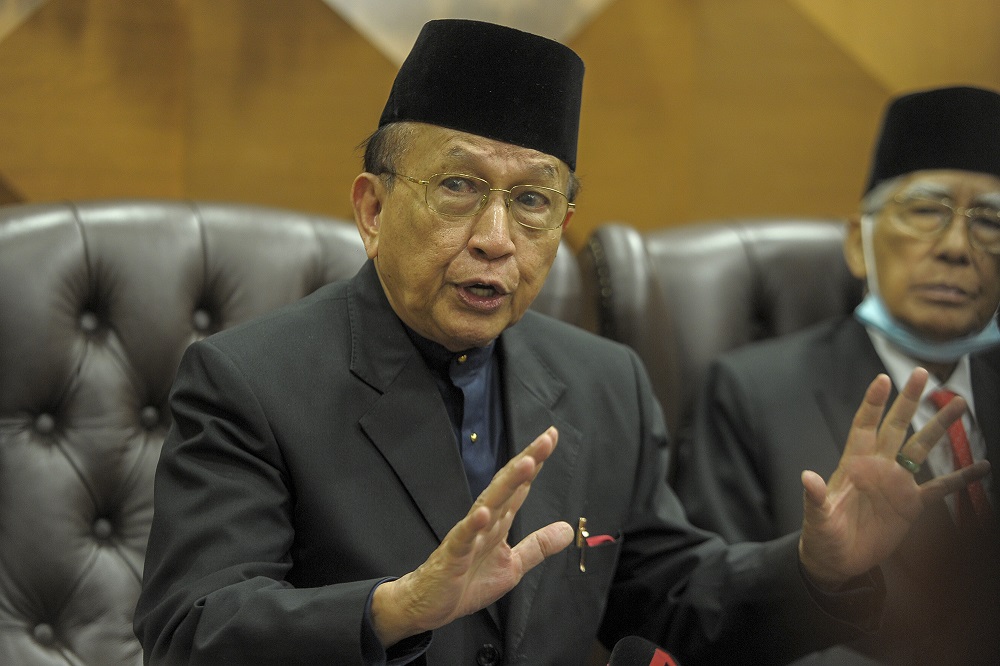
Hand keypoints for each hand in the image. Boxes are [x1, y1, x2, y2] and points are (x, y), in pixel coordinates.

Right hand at [371, 426, 574, 646]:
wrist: (430, 605)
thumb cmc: (467, 581)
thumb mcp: (513, 565)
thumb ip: (538, 546)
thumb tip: (566, 529)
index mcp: (499, 522)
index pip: (519, 487)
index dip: (536, 463)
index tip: (551, 436)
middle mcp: (485, 522)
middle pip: (507, 486)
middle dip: (527, 462)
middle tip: (546, 439)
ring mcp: (468, 536)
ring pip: (489, 503)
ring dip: (507, 483)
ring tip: (526, 464)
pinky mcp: (452, 555)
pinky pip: (463, 538)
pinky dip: (472, 525)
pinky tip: (483, 513)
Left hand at [798, 368, 990, 587]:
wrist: (837, 560)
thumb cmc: (821, 536)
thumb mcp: (817, 518)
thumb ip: (815, 497)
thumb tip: (807, 477)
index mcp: (853, 464)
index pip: (864, 425)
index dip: (872, 403)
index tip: (883, 379)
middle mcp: (878, 467)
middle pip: (896, 426)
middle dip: (909, 401)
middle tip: (923, 374)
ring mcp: (897, 483)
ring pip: (921, 448)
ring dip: (939, 427)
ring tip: (960, 405)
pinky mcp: (911, 505)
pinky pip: (940, 488)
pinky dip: (961, 478)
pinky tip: (982, 466)